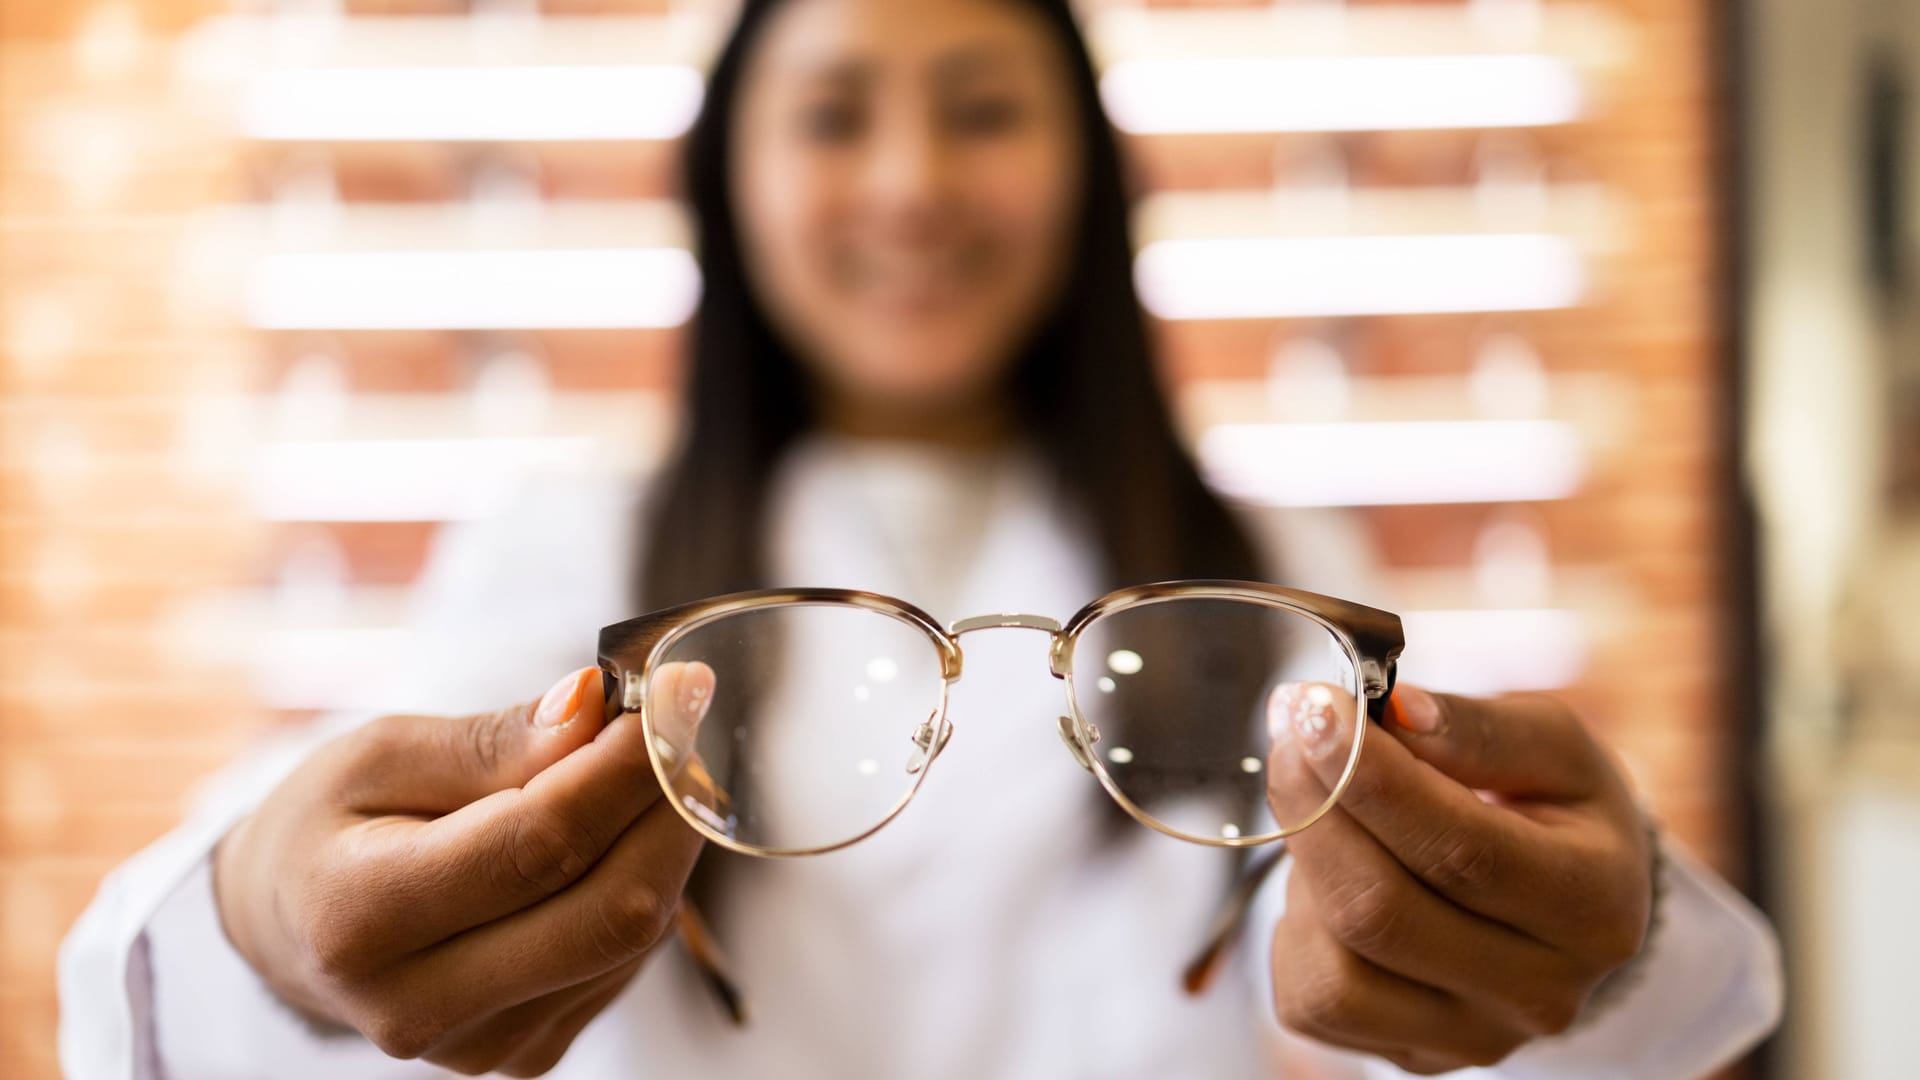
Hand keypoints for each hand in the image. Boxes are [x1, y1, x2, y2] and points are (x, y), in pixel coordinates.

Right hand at [214, 663, 713, 1075]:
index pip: (539, 843)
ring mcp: (480, 1045)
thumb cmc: (336, 824)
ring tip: (645, 772)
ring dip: (665, 842)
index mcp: (362, 918)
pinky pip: (626, 964)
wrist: (293, 927)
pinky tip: (618, 838)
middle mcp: (419, 1004)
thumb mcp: (382, 754)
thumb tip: (594, 706)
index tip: (673, 694)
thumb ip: (494, 740)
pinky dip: (645, 887)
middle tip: (684, 723)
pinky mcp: (525, 1052)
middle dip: (670, 806)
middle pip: (610, 909)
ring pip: (632, 937)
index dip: (624, 767)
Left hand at [1263, 684, 1651, 1074]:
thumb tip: (1397, 713)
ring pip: (1336, 970)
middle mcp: (1541, 992)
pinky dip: (1296, 930)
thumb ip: (1478, 728)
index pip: (1460, 848)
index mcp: (1592, 905)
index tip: (1314, 710)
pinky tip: (1327, 881)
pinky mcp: (1414, 1056)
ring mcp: (1475, 1039)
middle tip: (1289, 738)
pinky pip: (1312, 1002)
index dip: (1370, 778)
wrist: (1573, 901)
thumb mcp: (1552, 746)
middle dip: (1313, 811)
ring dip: (1303, 872)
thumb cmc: (1554, 808)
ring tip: (1323, 812)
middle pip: (1381, 911)